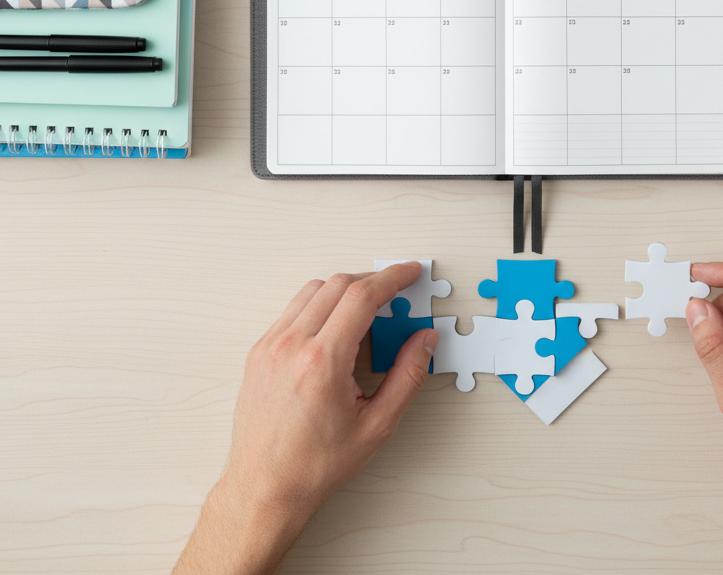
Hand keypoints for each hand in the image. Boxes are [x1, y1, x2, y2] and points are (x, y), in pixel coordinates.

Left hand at [173, 263, 437, 574]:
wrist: (264, 489)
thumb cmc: (314, 465)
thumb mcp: (377, 425)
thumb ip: (407, 376)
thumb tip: (424, 341)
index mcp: (322, 362)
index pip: (362, 296)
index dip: (393, 278)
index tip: (409, 273)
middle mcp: (292, 346)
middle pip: (339, 285)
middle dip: (373, 281)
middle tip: (395, 293)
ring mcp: (270, 346)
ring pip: (313, 291)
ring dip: (344, 291)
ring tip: (365, 315)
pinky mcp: (258, 352)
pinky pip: (293, 310)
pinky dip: (319, 306)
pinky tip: (334, 330)